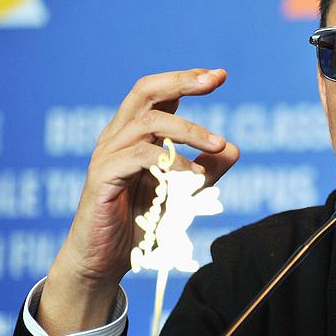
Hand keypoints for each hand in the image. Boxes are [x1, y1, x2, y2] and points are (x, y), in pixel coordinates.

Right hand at [38, 69, 239, 335]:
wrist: (104, 260)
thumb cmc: (139, 221)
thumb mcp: (181, 191)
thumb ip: (206, 170)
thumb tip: (233, 149)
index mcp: (134, 133)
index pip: (159, 93)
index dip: (187, 79)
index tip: (220, 74)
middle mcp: (118, 136)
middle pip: (146, 90)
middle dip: (182, 81)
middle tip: (214, 81)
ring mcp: (107, 154)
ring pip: (148, 122)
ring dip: (189, 130)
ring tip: (218, 145)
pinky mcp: (102, 177)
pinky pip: (139, 157)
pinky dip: (171, 161)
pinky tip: (195, 175)